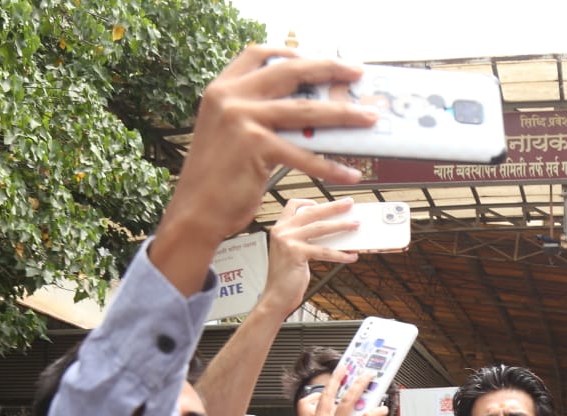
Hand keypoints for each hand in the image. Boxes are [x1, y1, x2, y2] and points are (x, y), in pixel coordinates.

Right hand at [150, 47, 377, 291]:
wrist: (196, 211)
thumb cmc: (219, 177)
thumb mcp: (231, 134)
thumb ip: (258, 115)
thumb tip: (306, 112)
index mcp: (221, 89)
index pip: (258, 54)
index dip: (290, 53)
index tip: (317, 58)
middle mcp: (229, 97)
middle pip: (290, 72)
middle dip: (329, 70)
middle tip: (357, 74)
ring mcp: (241, 119)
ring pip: (305, 112)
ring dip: (343, 115)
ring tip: (369, 119)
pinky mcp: (255, 146)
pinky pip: (304, 154)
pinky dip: (330, 166)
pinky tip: (350, 174)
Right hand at [261, 198, 362, 319]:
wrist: (276, 295)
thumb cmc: (285, 277)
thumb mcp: (292, 251)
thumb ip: (304, 239)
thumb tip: (329, 232)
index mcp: (280, 228)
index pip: (293, 205)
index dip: (309, 201)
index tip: (322, 202)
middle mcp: (282, 231)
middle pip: (311, 212)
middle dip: (333, 207)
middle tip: (348, 203)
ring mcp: (288, 241)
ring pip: (320, 228)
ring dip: (341, 225)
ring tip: (355, 224)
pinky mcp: (296, 253)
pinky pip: (324, 251)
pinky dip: (340, 254)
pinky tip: (351, 256)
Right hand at [297, 367, 387, 415]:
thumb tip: (342, 412)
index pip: (305, 403)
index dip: (316, 394)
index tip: (326, 390)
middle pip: (327, 394)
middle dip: (337, 378)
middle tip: (346, 368)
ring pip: (347, 399)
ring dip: (359, 385)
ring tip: (369, 377)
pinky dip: (375, 412)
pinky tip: (382, 409)